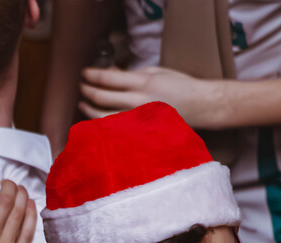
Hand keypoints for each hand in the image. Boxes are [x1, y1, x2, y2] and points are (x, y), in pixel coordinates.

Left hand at [79, 65, 226, 128]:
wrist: (199, 105)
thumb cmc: (179, 86)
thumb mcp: (156, 72)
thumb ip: (131, 74)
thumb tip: (109, 73)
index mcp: (142, 83)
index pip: (107, 78)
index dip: (91, 75)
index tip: (84, 73)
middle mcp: (137, 102)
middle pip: (100, 97)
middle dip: (86, 90)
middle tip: (81, 86)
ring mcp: (136, 119)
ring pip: (101, 117)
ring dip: (88, 109)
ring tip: (82, 103)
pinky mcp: (137, 132)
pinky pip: (112, 129)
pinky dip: (99, 124)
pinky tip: (94, 120)